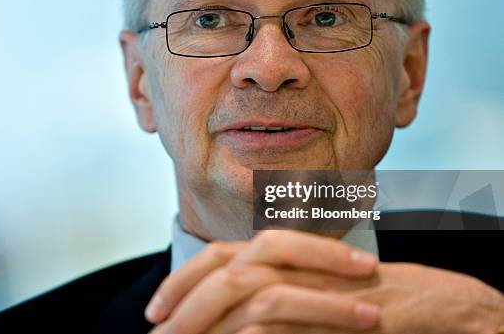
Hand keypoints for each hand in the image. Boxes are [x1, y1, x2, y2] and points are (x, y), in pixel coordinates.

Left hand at [146, 230, 503, 333]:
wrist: (425, 303)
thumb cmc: (361, 304)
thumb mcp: (303, 301)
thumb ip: (268, 308)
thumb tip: (222, 325)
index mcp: (280, 256)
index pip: (218, 257)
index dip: (182, 279)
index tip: (156, 309)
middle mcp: (293, 260)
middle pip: (225, 268)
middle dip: (185, 298)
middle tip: (159, 329)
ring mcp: (316, 279)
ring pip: (249, 288)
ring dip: (211, 318)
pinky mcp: (339, 303)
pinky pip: (284, 314)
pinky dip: (254, 333)